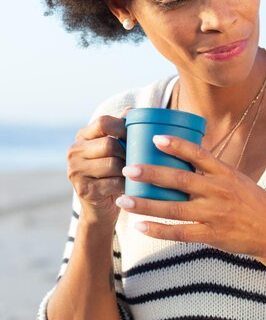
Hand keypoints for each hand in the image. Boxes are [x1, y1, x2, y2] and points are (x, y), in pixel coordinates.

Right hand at [67, 111, 128, 225]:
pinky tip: (130, 187)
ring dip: (128, 170)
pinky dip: (125, 185)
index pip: (103, 122)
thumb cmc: (111, 174)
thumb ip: (120, 129)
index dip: (123, 127)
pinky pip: (112, 182)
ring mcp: (75, 171)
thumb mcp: (114, 150)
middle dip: (128, 152)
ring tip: (135, 173)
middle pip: (109, 144)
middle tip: (138, 160)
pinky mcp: (83, 190)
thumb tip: (131, 110)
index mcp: (82, 137)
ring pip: (112, 164)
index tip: (137, 136)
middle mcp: (74, 151)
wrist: (100, 209)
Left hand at [116, 134, 265, 260]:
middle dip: (151, 174)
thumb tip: (186, 156)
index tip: (155, 138)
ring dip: (146, 204)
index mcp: (225, 173)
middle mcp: (218, 191)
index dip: (177, 145)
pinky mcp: (211, 235)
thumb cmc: (253, 203)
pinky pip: (180, 233)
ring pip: (173, 208)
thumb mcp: (238, 179)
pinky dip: (159, 230)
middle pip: (179, 180)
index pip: (198, 154)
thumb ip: (213, 170)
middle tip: (128, 168)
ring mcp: (214, 214)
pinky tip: (141, 226)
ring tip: (124, 200)